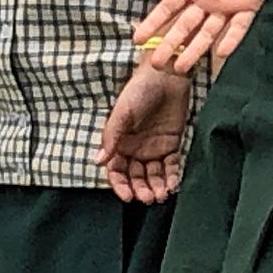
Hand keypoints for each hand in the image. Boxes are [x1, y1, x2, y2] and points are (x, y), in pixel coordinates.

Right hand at [96, 62, 189, 203]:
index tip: (128, 196)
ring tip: (161, 195)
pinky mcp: (172, 144)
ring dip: (156, 187)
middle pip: (136, 177)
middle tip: (148, 198)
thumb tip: (99, 161)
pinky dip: (172, 177)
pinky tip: (173, 184)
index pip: (116, 171)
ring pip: (154, 175)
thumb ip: (111, 136)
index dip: (121, 185)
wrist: (166, 75)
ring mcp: (154, 148)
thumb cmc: (139, 90)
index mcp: (119, 143)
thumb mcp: (122, 112)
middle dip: (141, 189)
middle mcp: (135, 149)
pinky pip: (171, 166)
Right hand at [135, 0, 272, 71]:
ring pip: (208, 33)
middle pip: (185, 27)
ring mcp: (227, 7)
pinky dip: (231, 39)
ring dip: (195, 49)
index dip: (153, 24)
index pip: (168, 9)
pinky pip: (239, 27)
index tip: (138, 40)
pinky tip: (221, 52)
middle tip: (157, 64)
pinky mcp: (248, 8)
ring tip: (182, 67)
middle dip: (170, 44)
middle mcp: (206, 2)